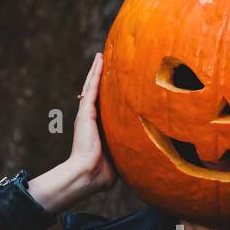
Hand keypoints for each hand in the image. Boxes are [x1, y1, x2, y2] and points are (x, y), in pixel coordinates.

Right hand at [68, 52, 116, 189]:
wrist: (88, 173)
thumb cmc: (103, 172)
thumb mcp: (119, 157)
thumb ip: (127, 151)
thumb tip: (144, 156)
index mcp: (97, 127)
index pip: (103, 105)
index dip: (107, 93)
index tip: (114, 83)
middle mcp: (90, 118)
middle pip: (95, 92)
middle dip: (99, 77)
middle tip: (103, 61)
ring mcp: (86, 113)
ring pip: (92, 86)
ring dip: (96, 70)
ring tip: (100, 56)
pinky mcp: (85, 112)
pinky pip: (91, 88)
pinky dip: (95, 73)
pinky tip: (99, 60)